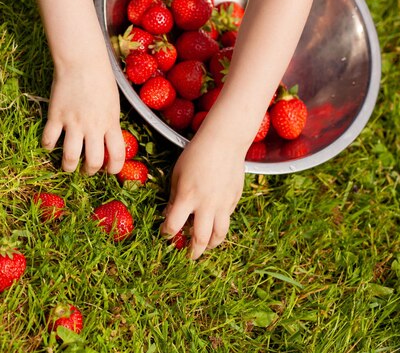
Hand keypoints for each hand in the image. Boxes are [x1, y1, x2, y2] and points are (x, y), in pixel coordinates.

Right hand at [41, 55, 125, 175]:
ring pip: (70, 157)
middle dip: (90, 171)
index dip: (114, 168)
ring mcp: (73, 123)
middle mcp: (93, 126)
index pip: (117, 155)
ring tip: (68, 166)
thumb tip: (108, 139)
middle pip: (94, 161)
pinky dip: (48, 146)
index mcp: (110, 123)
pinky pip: (49, 140)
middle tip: (86, 170)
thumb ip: (110, 123)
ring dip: (68, 166)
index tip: (109, 170)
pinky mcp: (56, 116)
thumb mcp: (113, 103)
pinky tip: (50, 145)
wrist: (82, 61)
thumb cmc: (101, 79)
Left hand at [159, 131, 245, 258]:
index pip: (173, 225)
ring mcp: (223, 204)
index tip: (164, 235)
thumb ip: (174, 198)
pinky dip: (220, 224)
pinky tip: (214, 223)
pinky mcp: (234, 199)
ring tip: (205, 247)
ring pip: (220, 234)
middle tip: (188, 257)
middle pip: (201, 239)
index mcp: (187, 197)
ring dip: (211, 245)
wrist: (224, 142)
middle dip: (193, 252)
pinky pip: (227, 218)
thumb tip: (169, 215)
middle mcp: (206, 204)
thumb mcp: (177, 175)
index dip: (166, 234)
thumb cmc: (195, 155)